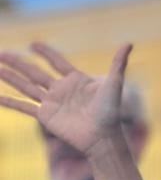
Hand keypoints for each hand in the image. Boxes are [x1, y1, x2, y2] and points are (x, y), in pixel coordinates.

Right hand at [0, 42, 131, 155]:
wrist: (103, 136)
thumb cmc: (110, 112)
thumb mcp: (115, 84)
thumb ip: (118, 63)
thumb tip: (129, 43)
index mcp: (76, 80)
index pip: (57, 62)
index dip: (46, 52)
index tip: (33, 43)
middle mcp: (61, 90)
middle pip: (35, 72)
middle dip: (18, 62)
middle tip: (1, 52)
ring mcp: (51, 103)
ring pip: (26, 86)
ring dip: (9, 77)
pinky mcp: (46, 116)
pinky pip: (24, 106)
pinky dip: (9, 101)